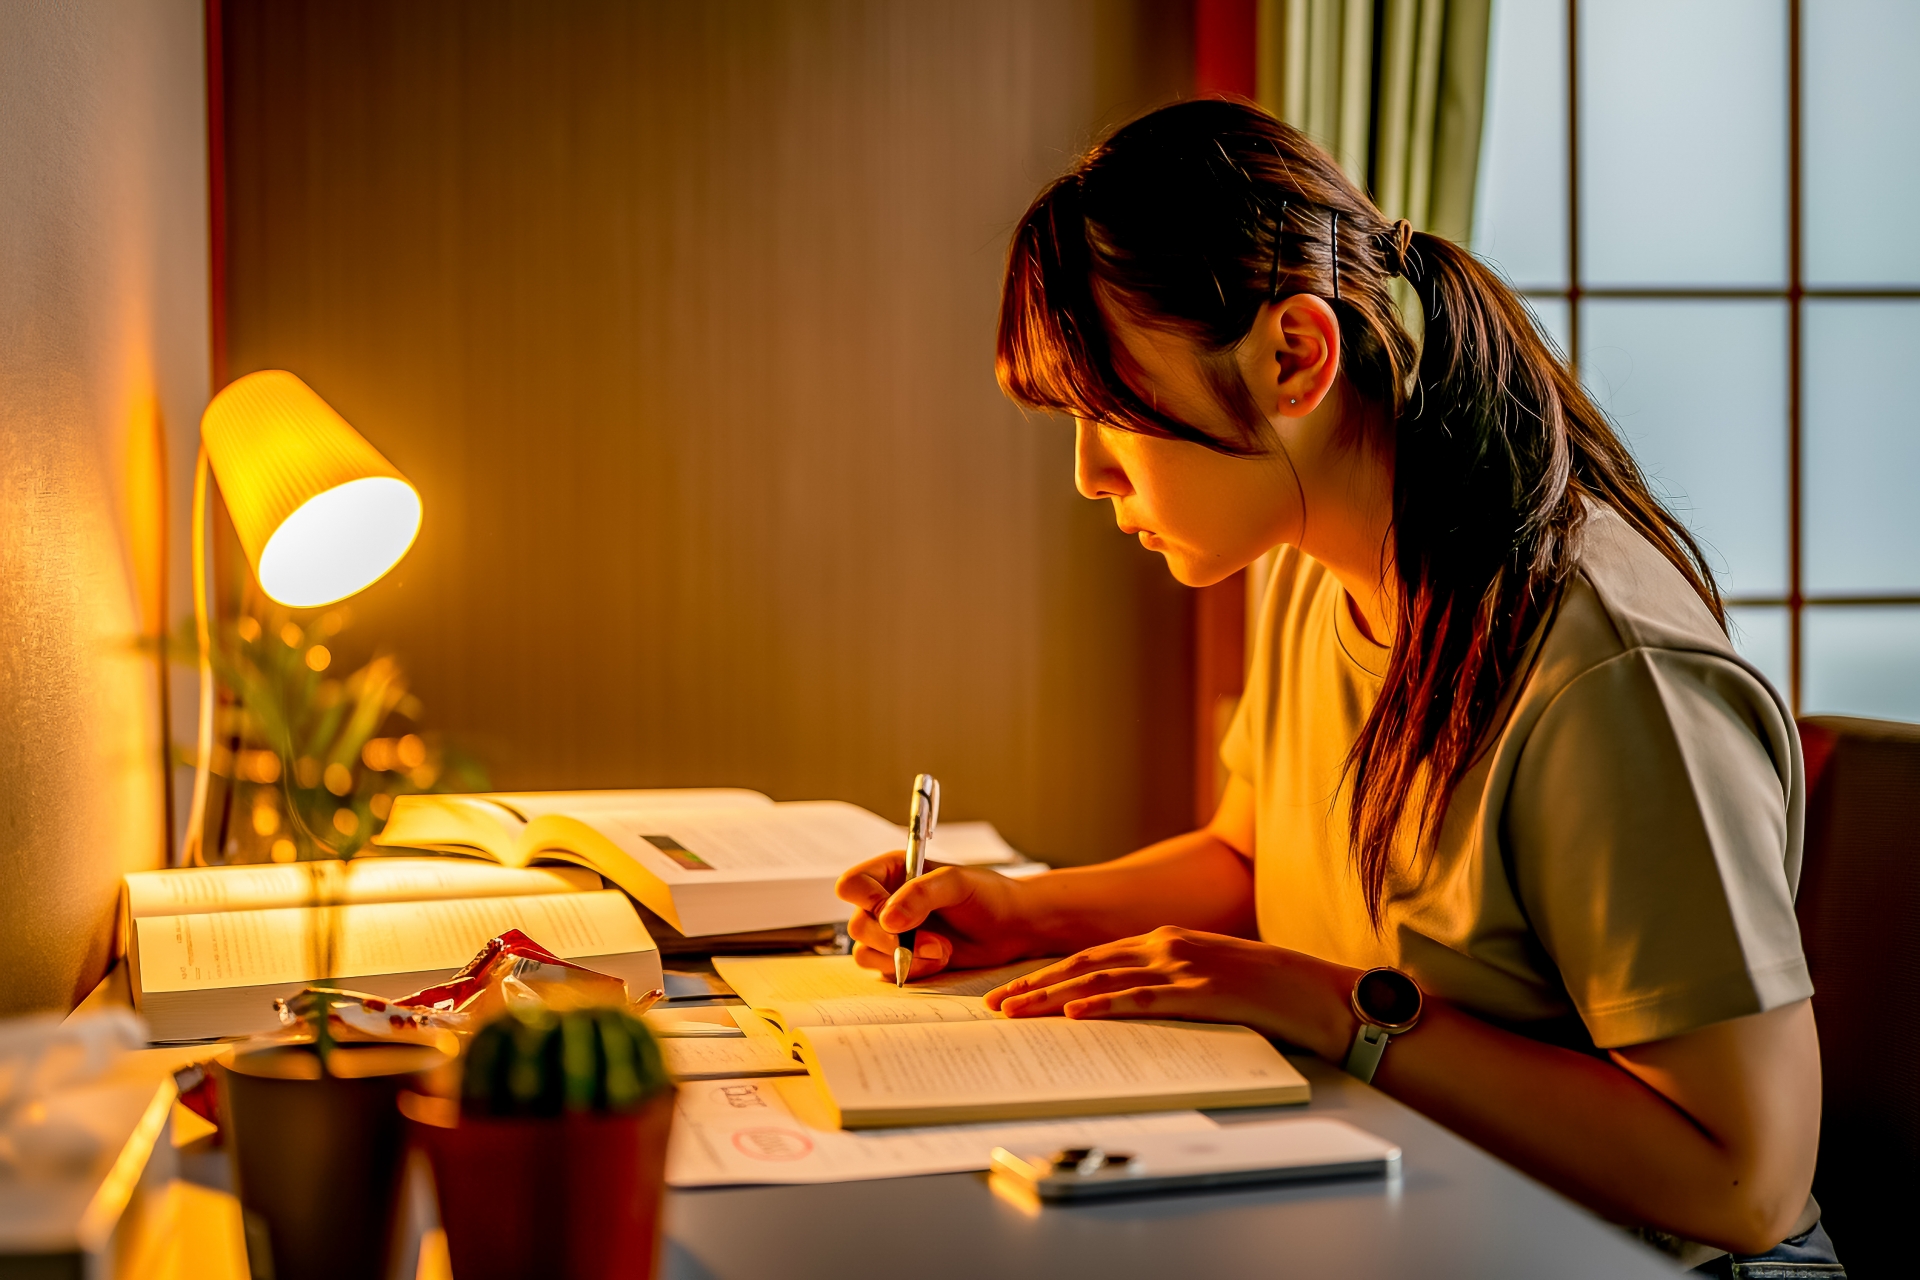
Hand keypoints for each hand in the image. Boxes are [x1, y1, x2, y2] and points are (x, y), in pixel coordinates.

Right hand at [835, 852, 1042, 980]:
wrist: (1011, 928)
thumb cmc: (988, 896)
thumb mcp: (957, 884)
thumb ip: (920, 894)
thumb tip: (886, 919)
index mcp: (893, 871)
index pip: (852, 884)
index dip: (865, 902)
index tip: (895, 918)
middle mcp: (885, 900)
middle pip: (857, 925)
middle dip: (895, 941)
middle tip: (935, 944)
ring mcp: (891, 932)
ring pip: (865, 952)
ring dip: (904, 958)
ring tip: (942, 952)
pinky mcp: (900, 958)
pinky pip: (884, 971)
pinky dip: (911, 971)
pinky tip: (939, 962)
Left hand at [984, 925, 1356, 1055]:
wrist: (1320, 994)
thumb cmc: (1268, 992)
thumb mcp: (1206, 978)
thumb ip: (1164, 985)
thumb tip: (1118, 1010)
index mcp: (1165, 940)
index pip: (1090, 957)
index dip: (1046, 976)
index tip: (1011, 993)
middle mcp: (1167, 945)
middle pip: (1084, 964)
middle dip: (1034, 986)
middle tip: (993, 1006)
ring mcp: (1184, 966)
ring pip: (1102, 980)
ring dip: (1052, 998)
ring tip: (1016, 1014)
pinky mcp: (1202, 993)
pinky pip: (1143, 1000)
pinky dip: (1105, 1005)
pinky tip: (1076, 1014)